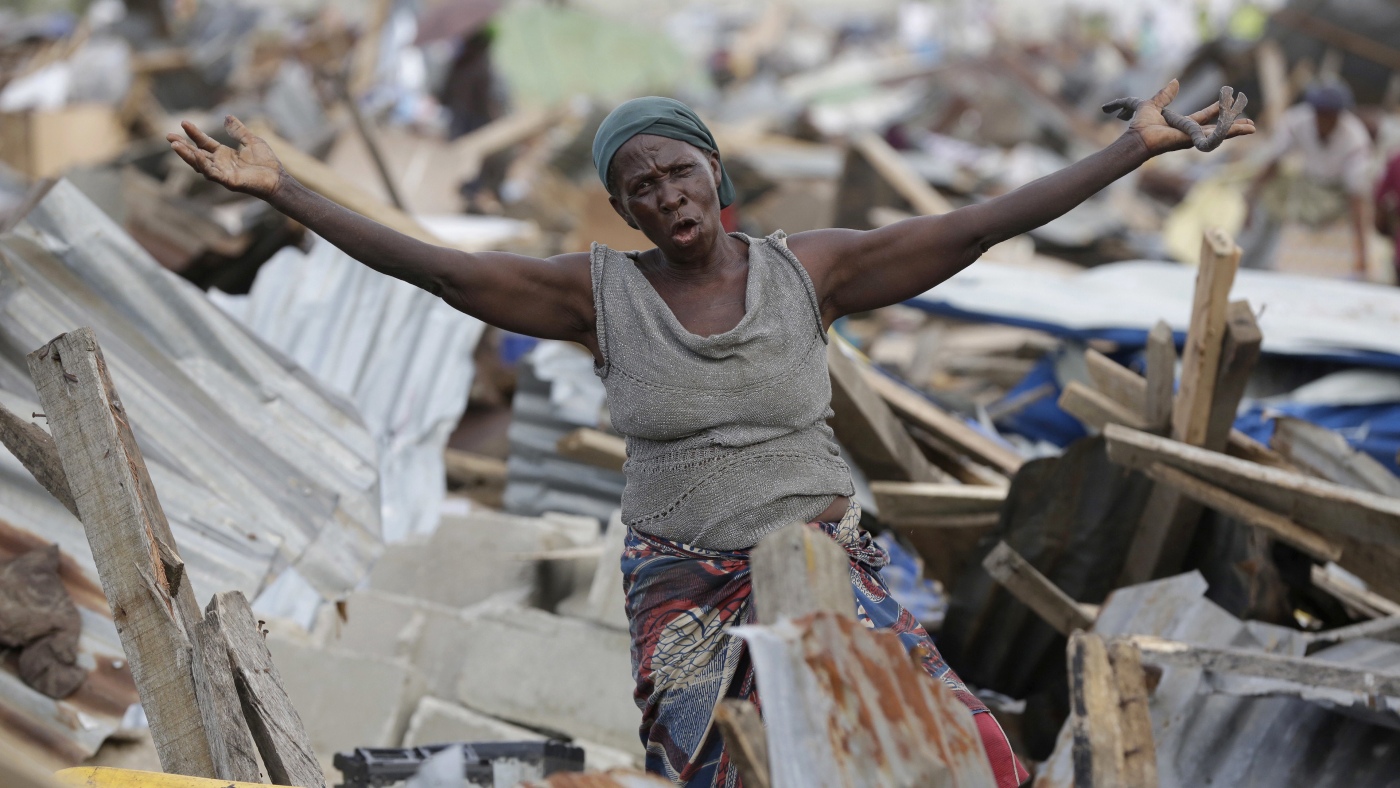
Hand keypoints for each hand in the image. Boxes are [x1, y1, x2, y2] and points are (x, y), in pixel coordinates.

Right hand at [166, 116, 284, 199]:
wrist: (277, 179)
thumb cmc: (266, 162)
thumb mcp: (251, 141)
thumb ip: (238, 130)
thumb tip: (227, 117)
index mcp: (224, 154)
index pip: (204, 142)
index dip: (194, 133)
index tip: (183, 122)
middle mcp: (220, 164)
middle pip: (196, 153)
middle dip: (183, 146)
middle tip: (168, 136)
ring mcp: (222, 173)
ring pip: (200, 164)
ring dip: (187, 155)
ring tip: (175, 145)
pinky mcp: (228, 181)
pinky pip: (212, 173)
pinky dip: (203, 164)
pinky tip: (196, 154)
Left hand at [1116, 80, 1255, 156]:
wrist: (1137, 137)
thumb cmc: (1140, 125)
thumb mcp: (1153, 104)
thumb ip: (1165, 95)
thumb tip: (1175, 81)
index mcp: (1182, 125)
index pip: (1203, 117)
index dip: (1216, 110)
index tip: (1228, 102)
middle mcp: (1190, 133)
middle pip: (1216, 128)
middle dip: (1232, 125)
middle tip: (1249, 123)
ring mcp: (1194, 138)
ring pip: (1219, 133)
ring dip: (1236, 130)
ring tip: (1252, 128)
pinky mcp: (1196, 140)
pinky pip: (1216, 135)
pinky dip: (1231, 132)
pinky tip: (1246, 129)